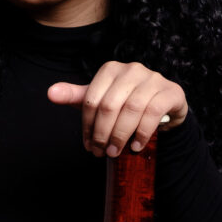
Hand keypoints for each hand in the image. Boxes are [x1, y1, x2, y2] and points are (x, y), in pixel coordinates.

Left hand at [46, 61, 188, 156]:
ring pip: (131, 109)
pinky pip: (153, 112)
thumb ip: (76, 97)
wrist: (163, 106)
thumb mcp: (99, 100)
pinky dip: (142, 132)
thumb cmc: (126, 103)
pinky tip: (136, 146)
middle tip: (101, 152)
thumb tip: (50, 93)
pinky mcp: (171, 91)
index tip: (88, 145)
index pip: (91, 99)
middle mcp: (132, 69)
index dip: (87, 126)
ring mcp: (154, 78)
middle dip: (102, 133)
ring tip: (116, 152)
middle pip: (109, 105)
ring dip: (121, 135)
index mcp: (111, 69)